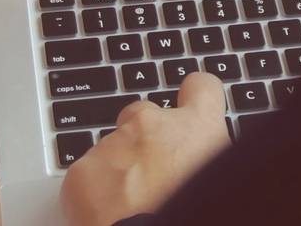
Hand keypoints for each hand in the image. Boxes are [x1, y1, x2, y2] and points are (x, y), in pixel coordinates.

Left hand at [60, 72, 229, 225]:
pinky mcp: (82, 171)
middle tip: (151, 178)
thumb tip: (200, 163)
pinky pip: (87, 176)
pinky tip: (108, 216)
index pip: (201, 87)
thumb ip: (205, 160)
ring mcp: (114, 144)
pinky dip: (94, 194)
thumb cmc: (192, 217)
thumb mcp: (218, 180)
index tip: (190, 106)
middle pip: (145, 114)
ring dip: (119, 170)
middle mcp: (155, 126)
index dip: (194, 98)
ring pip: (112, 149)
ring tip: (130, 207)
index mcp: (198, 129)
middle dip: (144, 139)